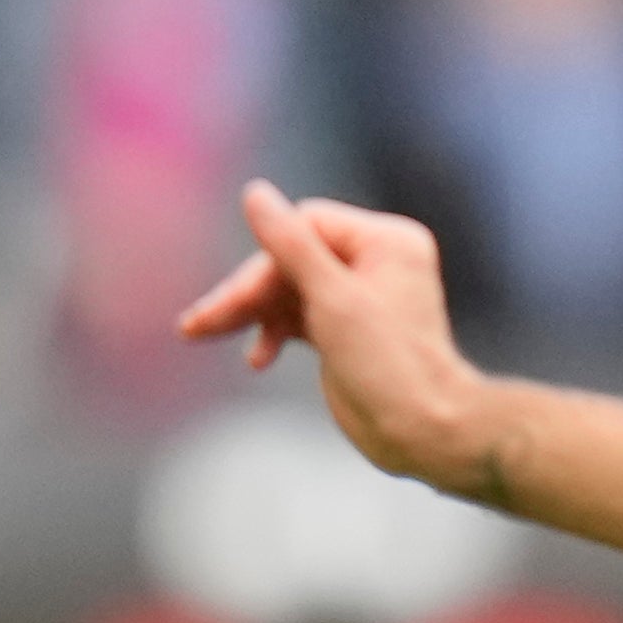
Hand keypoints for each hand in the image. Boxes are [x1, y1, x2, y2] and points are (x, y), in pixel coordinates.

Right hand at [179, 181, 504, 492]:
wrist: (421, 430)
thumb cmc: (388, 364)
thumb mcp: (331, 298)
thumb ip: (290, 244)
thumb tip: (254, 192)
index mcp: (385, 241)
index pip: (307, 225)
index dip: (267, 258)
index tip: (235, 297)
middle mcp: (375, 261)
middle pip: (292, 258)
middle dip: (247, 292)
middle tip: (200, 322)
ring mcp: (360, 296)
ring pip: (289, 289)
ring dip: (249, 313)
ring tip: (200, 333)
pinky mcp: (347, 329)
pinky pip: (298, 316)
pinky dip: (272, 332)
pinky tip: (255, 359)